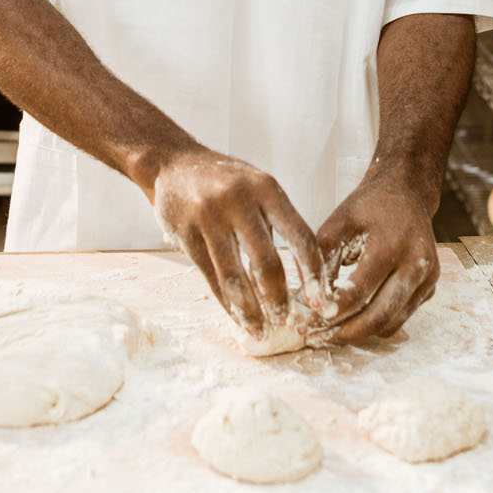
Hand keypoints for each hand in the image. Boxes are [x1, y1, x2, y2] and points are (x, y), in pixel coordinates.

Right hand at [150, 147, 325, 336]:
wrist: (172, 162)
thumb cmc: (225, 179)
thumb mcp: (257, 186)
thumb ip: (277, 221)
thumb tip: (304, 272)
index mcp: (266, 188)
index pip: (299, 236)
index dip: (313, 273)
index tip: (320, 300)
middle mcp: (239, 201)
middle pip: (266, 262)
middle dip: (278, 299)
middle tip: (286, 321)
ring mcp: (209, 217)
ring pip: (234, 276)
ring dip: (249, 309)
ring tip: (260, 330)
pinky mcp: (185, 234)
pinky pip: (210, 276)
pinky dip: (225, 301)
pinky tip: (235, 315)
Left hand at [313, 173, 439, 344]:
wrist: (406, 193)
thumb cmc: (367, 207)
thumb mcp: (337, 224)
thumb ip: (321, 261)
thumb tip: (307, 302)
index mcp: (393, 245)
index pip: (360, 290)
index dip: (331, 312)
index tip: (306, 323)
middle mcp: (416, 264)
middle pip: (379, 316)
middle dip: (343, 333)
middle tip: (314, 339)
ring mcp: (427, 279)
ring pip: (391, 323)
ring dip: (358, 334)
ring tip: (327, 333)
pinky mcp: (430, 288)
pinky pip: (399, 317)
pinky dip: (374, 324)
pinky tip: (350, 321)